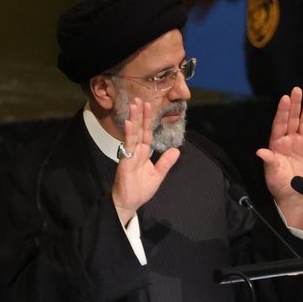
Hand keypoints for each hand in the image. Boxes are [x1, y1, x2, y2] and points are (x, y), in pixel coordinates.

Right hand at [111, 98, 179, 225]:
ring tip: (134, 105)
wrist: (129, 202)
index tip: (149, 106)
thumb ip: (166, 162)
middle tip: (140, 98)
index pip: (147, 133)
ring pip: (133, 134)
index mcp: (143, 153)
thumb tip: (176, 150)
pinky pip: (128, 145)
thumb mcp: (158, 175)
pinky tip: (129, 123)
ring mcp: (129, 155)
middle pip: (139, 130)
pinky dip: (128, 134)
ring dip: (134, 119)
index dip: (148, 120)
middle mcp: (136, 151)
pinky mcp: (125, 161)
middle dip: (141, 115)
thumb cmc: (140, 190)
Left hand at [257, 87, 302, 228]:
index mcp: (277, 143)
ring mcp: (301, 143)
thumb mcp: (272, 172)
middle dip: (295, 105)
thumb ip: (269, 160)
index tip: (285, 98)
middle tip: (297, 90)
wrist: (292, 194)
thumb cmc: (279, 183)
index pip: (280, 123)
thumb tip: (260, 152)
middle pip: (293, 119)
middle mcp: (289, 140)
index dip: (283, 111)